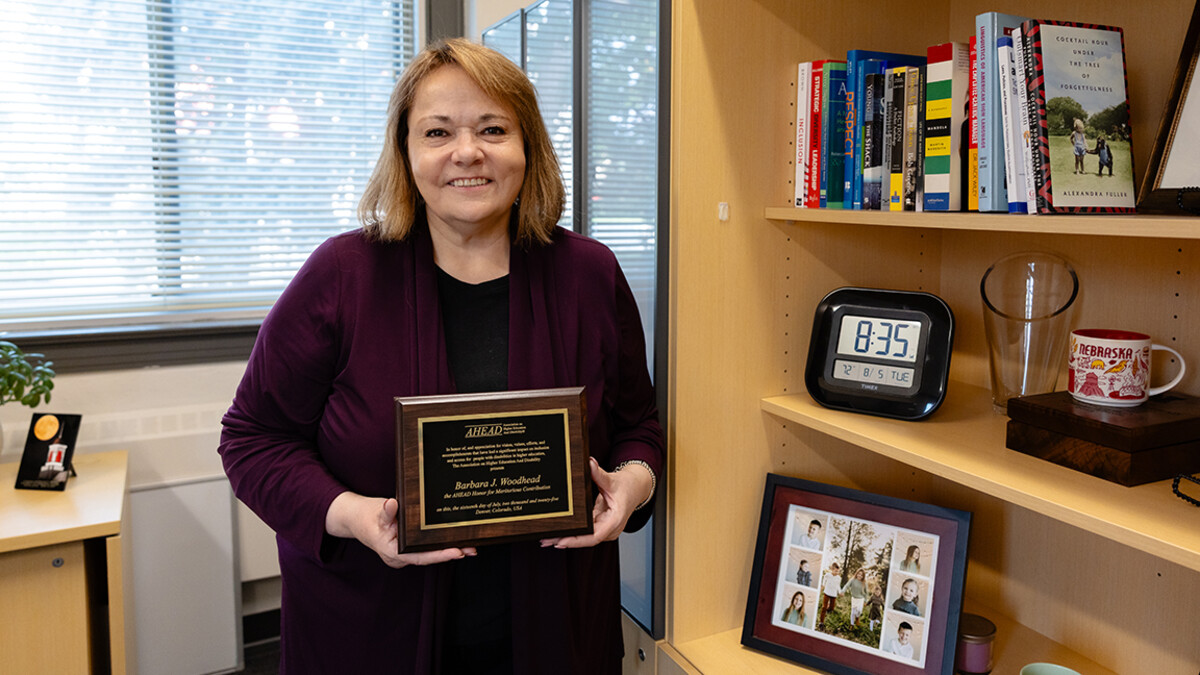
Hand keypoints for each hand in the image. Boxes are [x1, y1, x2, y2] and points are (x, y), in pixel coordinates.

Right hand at [325, 492, 475, 567]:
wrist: (355, 519)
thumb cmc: (366, 516)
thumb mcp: (375, 512)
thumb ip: (385, 511)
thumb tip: (392, 504)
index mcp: (392, 553)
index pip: (420, 557)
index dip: (439, 555)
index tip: (457, 551)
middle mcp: (399, 558)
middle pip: (428, 557)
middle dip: (450, 553)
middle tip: (472, 548)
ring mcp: (404, 555)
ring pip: (429, 554)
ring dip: (448, 549)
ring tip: (470, 545)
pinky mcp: (408, 548)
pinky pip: (426, 548)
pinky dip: (440, 544)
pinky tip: (455, 539)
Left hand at [540, 457, 651, 548]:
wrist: (635, 489)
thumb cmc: (627, 487)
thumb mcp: (612, 480)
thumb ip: (599, 473)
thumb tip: (589, 462)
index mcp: (615, 521)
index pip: (594, 536)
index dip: (576, 540)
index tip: (560, 541)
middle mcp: (610, 529)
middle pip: (586, 539)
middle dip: (565, 540)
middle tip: (545, 539)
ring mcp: (605, 530)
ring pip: (584, 538)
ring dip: (566, 538)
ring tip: (546, 538)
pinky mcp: (600, 526)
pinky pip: (585, 532)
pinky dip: (572, 532)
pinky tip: (558, 533)